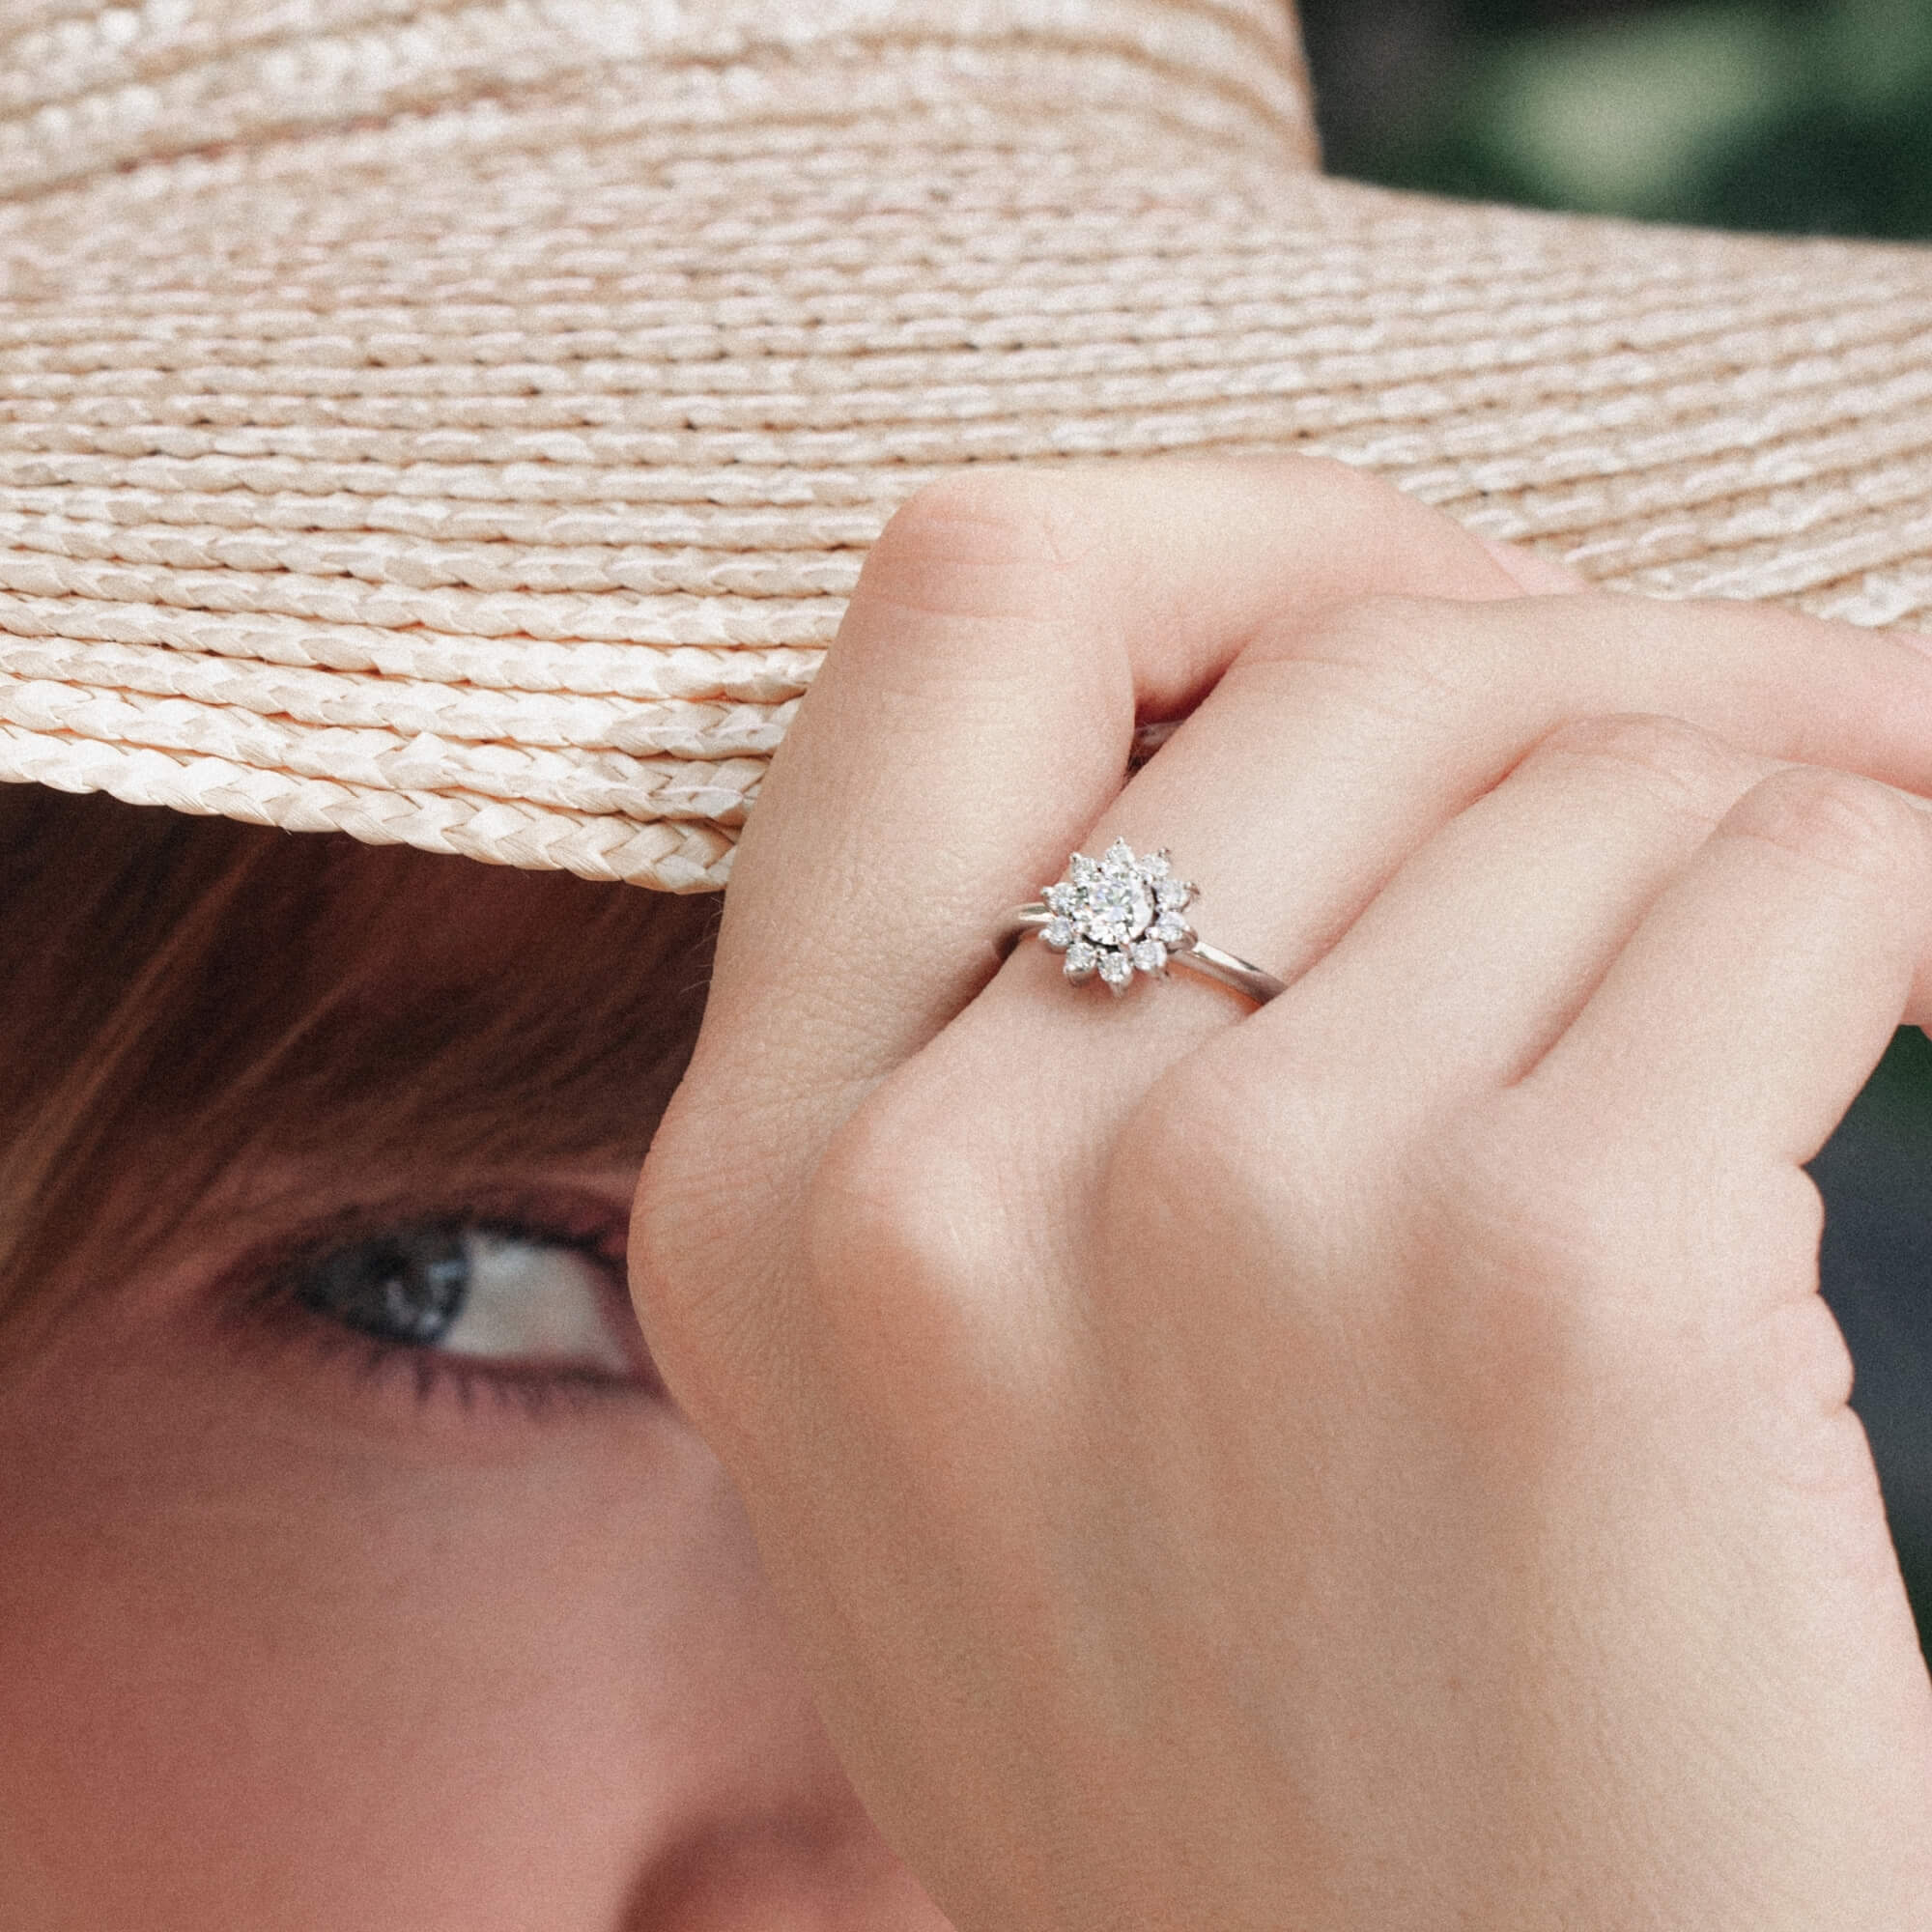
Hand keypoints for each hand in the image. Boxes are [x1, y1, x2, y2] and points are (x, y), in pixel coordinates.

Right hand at [634, 459, 1931, 1929]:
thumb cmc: (1246, 1753)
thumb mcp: (988, 1393)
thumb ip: (1036, 1040)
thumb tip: (1308, 690)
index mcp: (770, 1182)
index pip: (955, 606)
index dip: (1225, 545)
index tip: (1420, 614)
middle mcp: (943, 1179)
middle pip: (1327, 651)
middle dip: (1572, 632)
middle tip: (1743, 721)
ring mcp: (1230, 1224)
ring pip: (1580, 756)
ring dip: (1762, 796)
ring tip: (1835, 919)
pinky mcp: (1546, 1296)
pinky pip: (1783, 881)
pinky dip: (1897, 884)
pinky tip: (1923, 990)